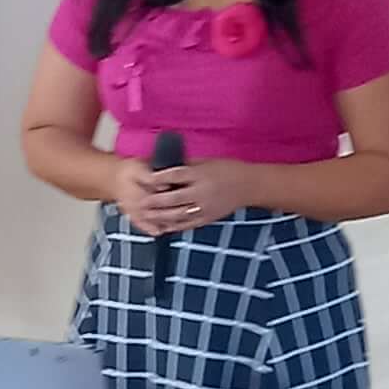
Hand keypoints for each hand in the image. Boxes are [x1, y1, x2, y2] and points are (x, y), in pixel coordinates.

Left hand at [109, 158, 247, 237]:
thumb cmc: (228, 169)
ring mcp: (204, 207)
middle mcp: (201, 192)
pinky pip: (187, 224)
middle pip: (172, 198)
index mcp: (200, 175)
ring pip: (177, 214)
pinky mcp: (207, 218)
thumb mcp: (208, 162)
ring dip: (159, 216)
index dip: (158, 178)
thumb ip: (187, 165)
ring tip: (145, 215)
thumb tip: (166, 164)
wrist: (249, 186)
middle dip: (154, 201)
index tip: (145, 179)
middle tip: (140, 201)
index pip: (174, 176)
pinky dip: (173, 226)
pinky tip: (161, 226)